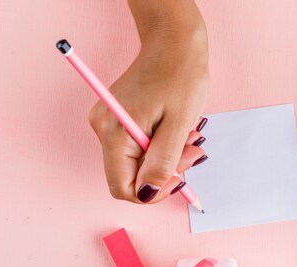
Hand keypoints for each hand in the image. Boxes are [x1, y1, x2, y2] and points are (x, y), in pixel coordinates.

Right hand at [89, 7, 208, 203]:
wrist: (174, 43)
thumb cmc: (180, 76)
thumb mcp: (179, 125)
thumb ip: (162, 162)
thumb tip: (148, 193)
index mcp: (114, 133)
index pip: (123, 187)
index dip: (152, 192)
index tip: (179, 179)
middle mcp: (103, 129)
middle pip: (131, 175)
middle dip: (165, 171)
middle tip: (193, 151)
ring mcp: (109, 123)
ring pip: (138, 162)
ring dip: (167, 157)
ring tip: (188, 136)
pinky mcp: (118, 119)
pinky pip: (139, 147)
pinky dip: (161, 145)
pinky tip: (177, 130)